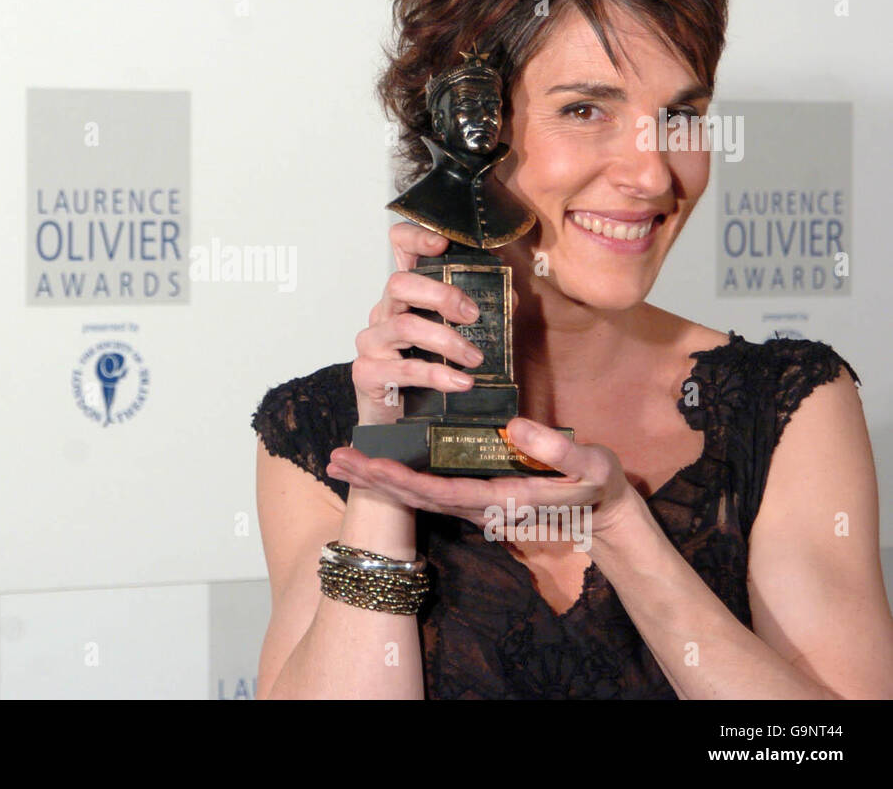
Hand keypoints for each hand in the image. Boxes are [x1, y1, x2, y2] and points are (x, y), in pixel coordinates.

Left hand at [327, 415, 638, 536]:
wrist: (603, 510)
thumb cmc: (596, 484)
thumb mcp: (590, 465)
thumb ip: (556, 450)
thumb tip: (515, 426)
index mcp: (502, 500)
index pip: (439, 492)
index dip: (400, 479)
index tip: (366, 463)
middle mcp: (481, 507)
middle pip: (417, 496)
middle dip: (375, 479)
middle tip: (334, 461)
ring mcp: (477, 502)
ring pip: (418, 493)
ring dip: (380, 479)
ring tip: (341, 463)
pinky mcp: (477, 493)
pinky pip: (431, 488)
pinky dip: (401, 477)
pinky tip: (378, 465)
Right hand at [353, 223, 500, 427]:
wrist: (394, 421)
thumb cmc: (425, 373)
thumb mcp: (453, 338)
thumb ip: (478, 316)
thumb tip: (509, 299)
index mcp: (405, 297)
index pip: (398, 249)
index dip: (415, 238)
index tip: (442, 244)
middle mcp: (384, 312)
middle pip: (399, 283)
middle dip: (441, 295)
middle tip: (472, 315)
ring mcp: (372, 342)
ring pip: (404, 328)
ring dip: (446, 341)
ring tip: (474, 359)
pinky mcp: (367, 373)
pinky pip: (403, 370)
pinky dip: (437, 375)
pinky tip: (460, 382)